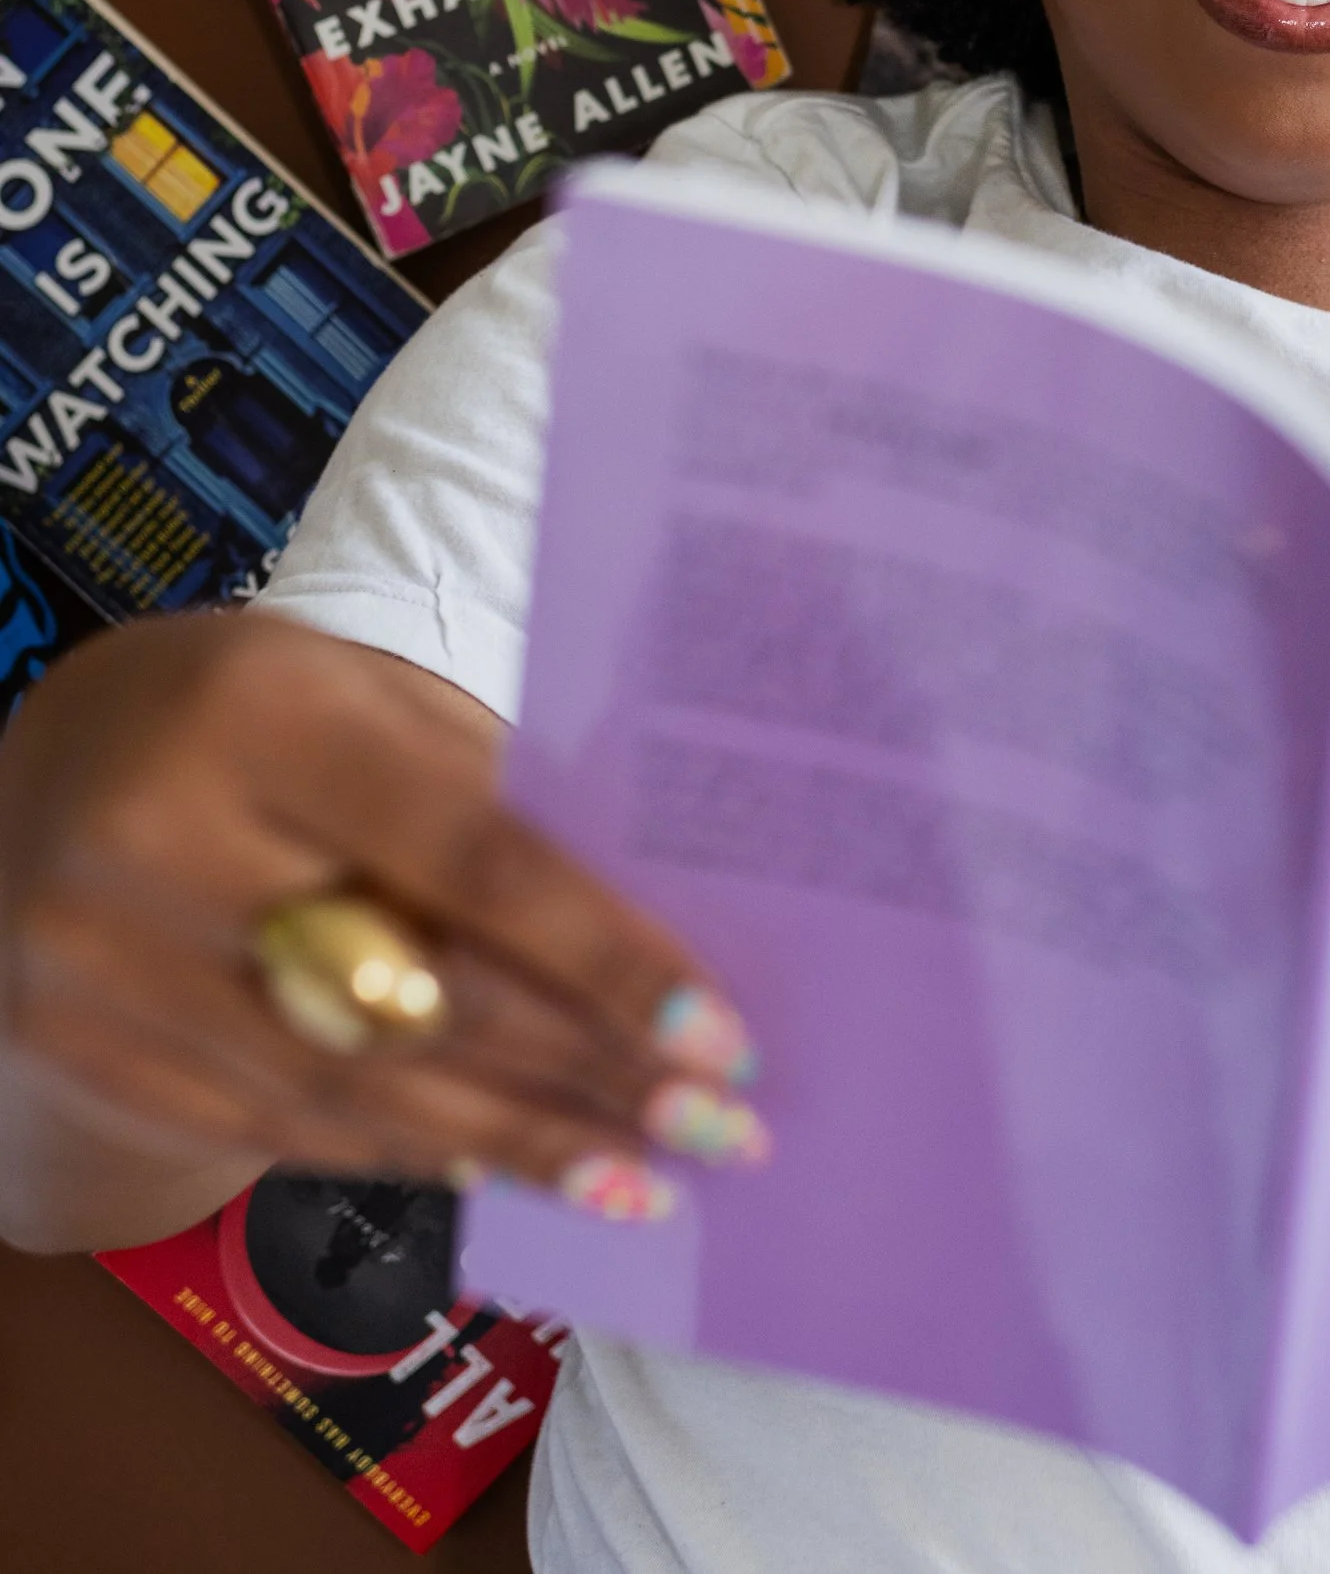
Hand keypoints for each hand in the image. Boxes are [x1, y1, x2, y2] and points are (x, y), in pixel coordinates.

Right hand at [0, 612, 766, 1246]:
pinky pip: (279, 1127)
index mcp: (258, 714)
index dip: (601, 955)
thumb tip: (655, 928)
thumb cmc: (256, 709)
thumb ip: (488, 795)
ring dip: (519, 1144)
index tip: (718, 1035)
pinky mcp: (83, 1053)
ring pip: (354, 1090)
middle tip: (717, 1126)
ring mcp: (99, 965)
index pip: (467, 856)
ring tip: (645, 1178)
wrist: (40, 768)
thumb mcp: (367, 695)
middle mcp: (160, 843)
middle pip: (419, 994)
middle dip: (588, 1073)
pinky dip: (412, 1149)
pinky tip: (512, 1165)